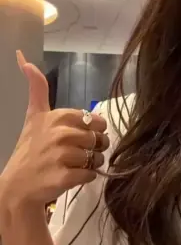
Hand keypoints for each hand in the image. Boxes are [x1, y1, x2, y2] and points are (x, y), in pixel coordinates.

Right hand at [0, 51, 109, 210]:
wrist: (17, 187)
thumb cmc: (31, 149)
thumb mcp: (34, 115)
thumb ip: (37, 88)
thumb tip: (24, 58)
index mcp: (59, 116)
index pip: (97, 121)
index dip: (93, 130)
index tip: (78, 136)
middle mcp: (61, 133)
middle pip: (99, 139)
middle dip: (93, 148)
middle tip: (75, 153)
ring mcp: (62, 155)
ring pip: (97, 157)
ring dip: (91, 163)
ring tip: (73, 165)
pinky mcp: (65, 177)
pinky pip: (91, 174)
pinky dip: (86, 177)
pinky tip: (70, 176)